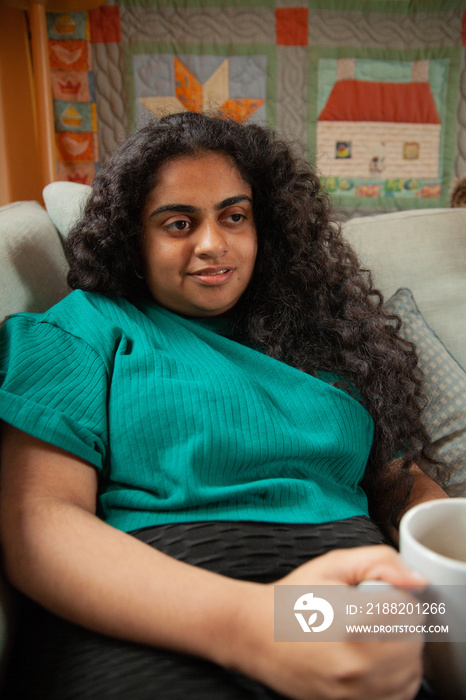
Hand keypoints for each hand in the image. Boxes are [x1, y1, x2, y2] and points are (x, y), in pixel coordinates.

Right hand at [228, 546, 425, 699]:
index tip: (375, 594)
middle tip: (370, 612)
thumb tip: (416, 581)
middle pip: (415, 642)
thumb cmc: (292, 598)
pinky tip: (369, 658)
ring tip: (369, 635)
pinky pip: (398, 695)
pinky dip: (392, 676)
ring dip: (399, 651)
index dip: (397, 597)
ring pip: (411, 671)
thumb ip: (380, 563)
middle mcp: (358, 663)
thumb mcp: (333, 565)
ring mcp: (355, 691)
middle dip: (399, 623)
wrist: (255, 634)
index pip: (413, 611)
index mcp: (355, 621)